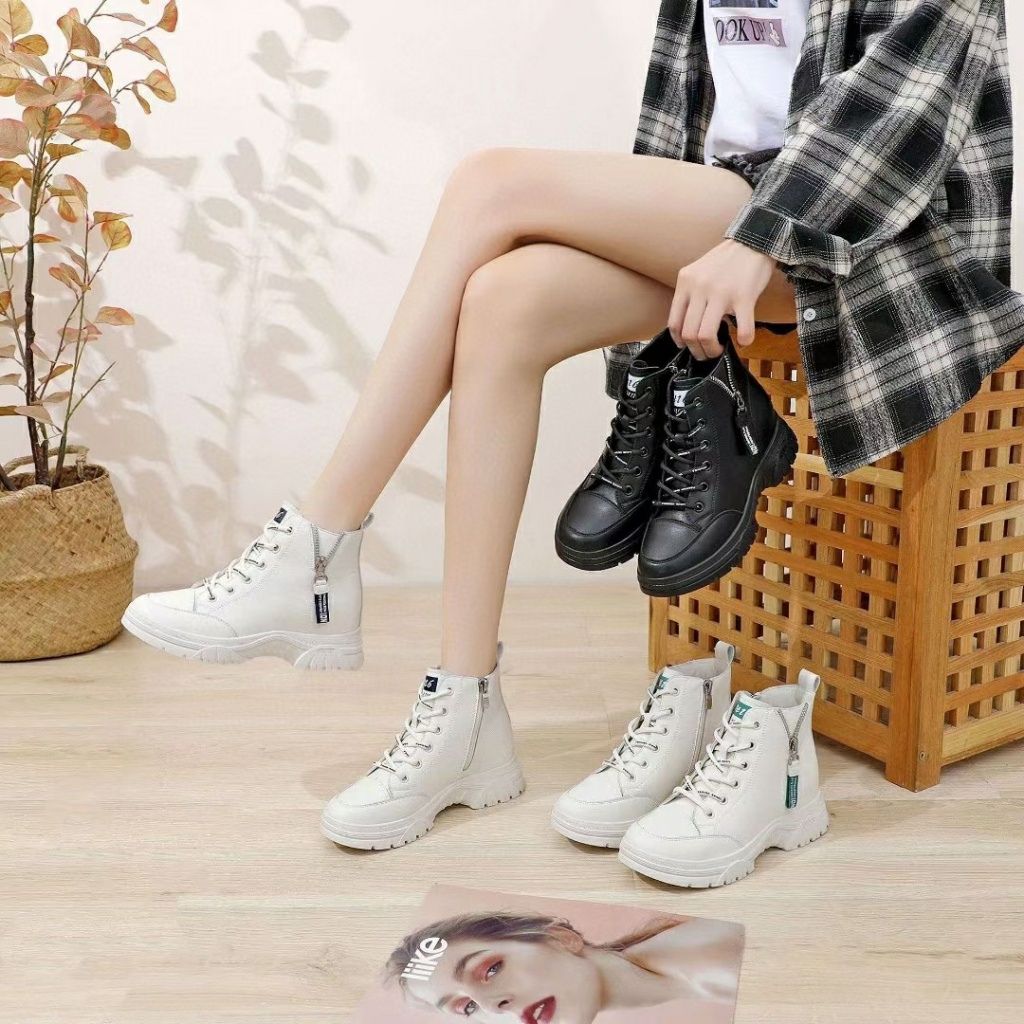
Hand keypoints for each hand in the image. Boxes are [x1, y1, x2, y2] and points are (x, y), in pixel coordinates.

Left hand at [668, 239, 776, 359]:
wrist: (753, 241)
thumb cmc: (725, 262)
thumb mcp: (698, 273)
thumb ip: (690, 296)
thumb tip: (686, 328)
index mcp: (686, 282)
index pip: (674, 322)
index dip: (680, 341)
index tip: (688, 346)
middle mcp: (700, 288)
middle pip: (689, 333)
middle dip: (697, 350)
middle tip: (706, 354)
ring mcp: (721, 292)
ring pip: (706, 334)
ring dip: (712, 350)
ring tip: (719, 350)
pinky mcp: (744, 296)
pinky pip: (742, 328)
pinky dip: (744, 340)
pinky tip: (744, 341)